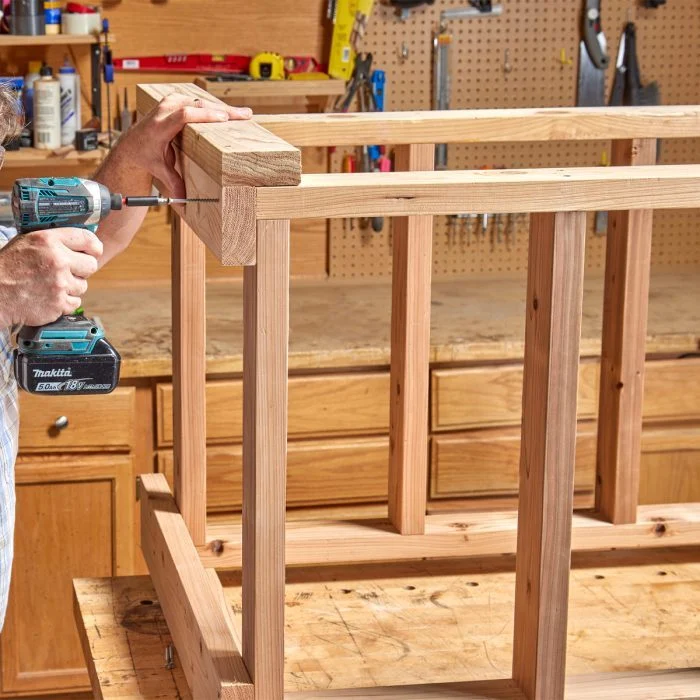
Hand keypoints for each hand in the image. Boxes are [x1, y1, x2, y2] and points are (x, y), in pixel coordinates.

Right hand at [0, 229, 102, 326]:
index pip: (88, 239)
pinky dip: (65, 302)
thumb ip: (54, 241)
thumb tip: (81, 242)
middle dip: (82, 269)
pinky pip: (75, 302)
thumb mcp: (27, 242)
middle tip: (67, 271)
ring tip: (51, 285)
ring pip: (83, 286)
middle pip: (91, 265)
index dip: (93, 247)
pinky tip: (49, 296)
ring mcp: (60, 283)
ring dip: (71, 287)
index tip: (93, 251)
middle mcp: (57, 260)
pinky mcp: (59, 303)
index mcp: (48, 241)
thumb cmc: (8, 267)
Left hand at [113, 93, 252, 198]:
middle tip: (245, 115)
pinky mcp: (176, 100)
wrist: (131, 144)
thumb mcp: (158, 170)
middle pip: (197, 104)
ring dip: (221, 107)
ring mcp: (170, 102)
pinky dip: (213, 106)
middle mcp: (164, 110)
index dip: (205, 115)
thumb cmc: (146, 156)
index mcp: (160, 126)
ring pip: (199, 100)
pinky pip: (197, 101)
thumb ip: (172, 182)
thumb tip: (182, 201)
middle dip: (223, 110)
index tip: (224, 118)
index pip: (184, 115)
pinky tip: (228, 112)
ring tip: (242, 114)